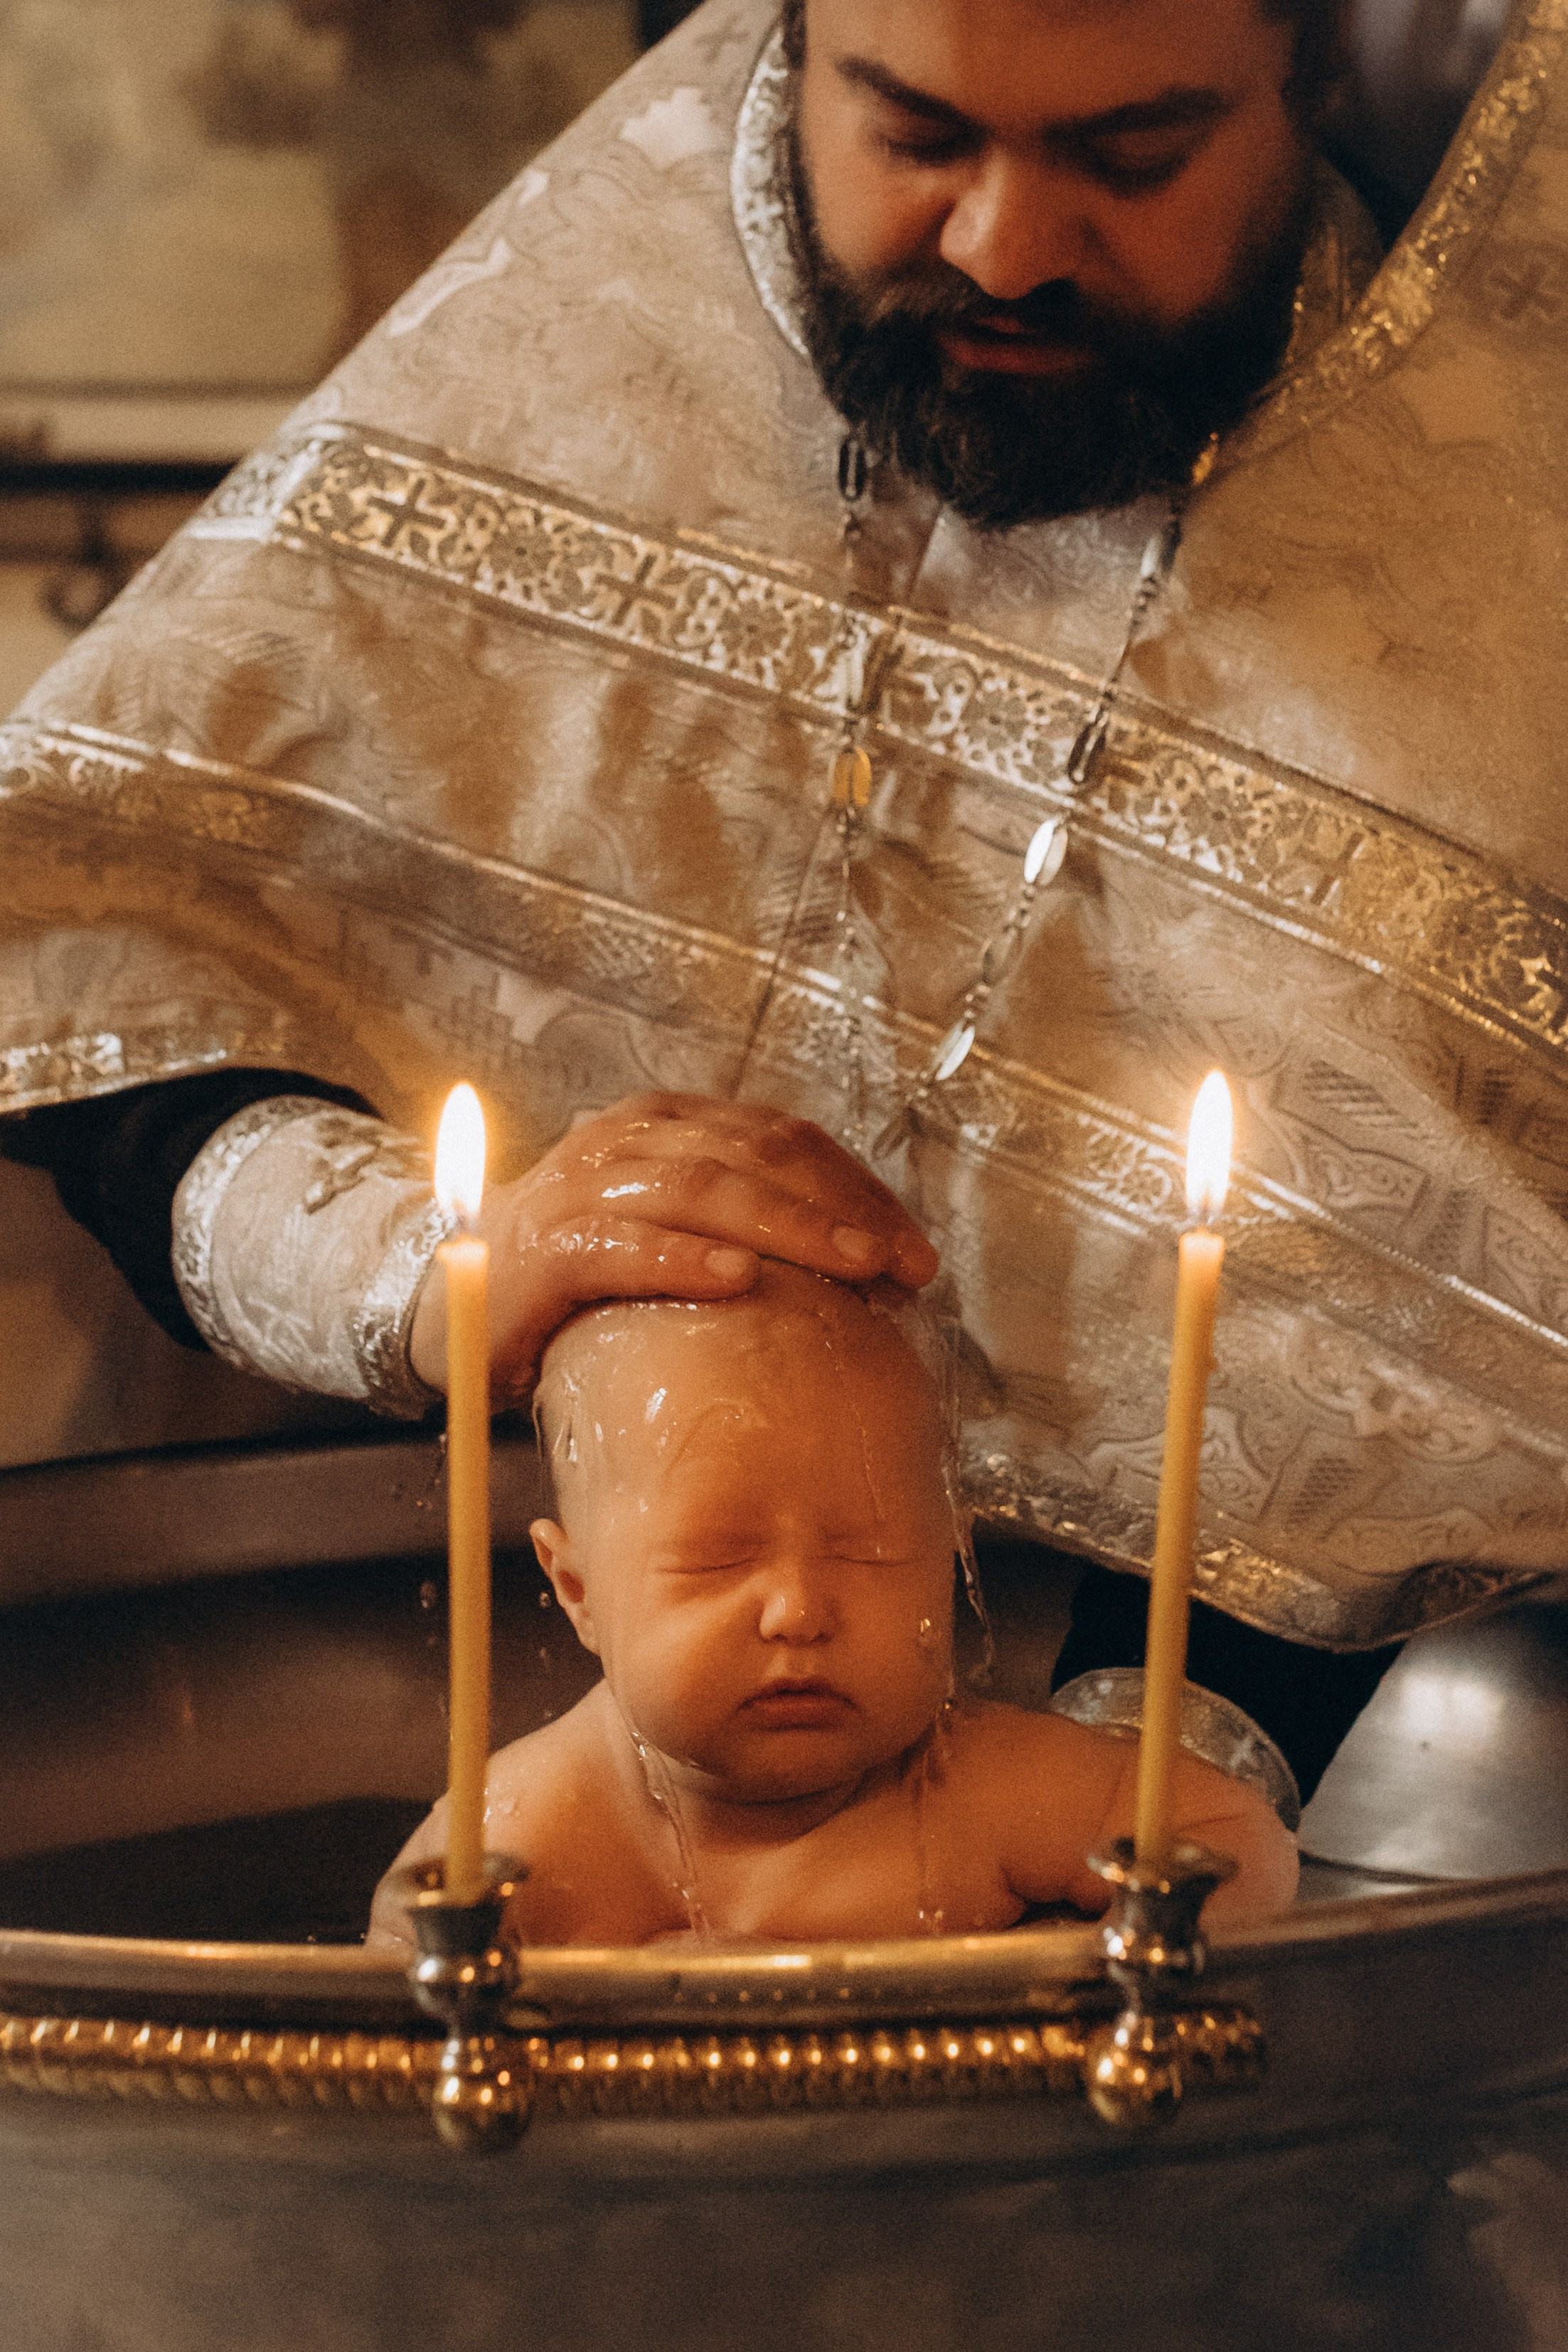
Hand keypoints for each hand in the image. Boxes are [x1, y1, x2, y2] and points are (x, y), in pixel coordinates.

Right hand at [409, 1091, 938, 1398]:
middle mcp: (626, 1139)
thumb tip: (869, 1265)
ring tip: (850, 1267)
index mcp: (668, 1124)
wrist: (452, 1305)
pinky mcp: (545, 1249)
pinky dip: (681, 1261)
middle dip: (840, 1211)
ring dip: (785, 1229)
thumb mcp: (671, 1230)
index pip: (784, 1139)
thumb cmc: (584, 1275)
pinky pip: (622, 1247)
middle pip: (754, 1157)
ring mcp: (581, 1188)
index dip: (858, 1189)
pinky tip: (737, 1283)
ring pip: (700, 1191)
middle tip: (905, 1264)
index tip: (915, 1250)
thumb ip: (745, 1225)